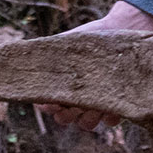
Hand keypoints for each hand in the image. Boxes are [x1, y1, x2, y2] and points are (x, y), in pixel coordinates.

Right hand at [43, 0, 152, 131]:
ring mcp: (96, 103)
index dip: (47, 106)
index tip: (53, 100)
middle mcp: (76, 99)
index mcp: (61, 87)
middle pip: (64, 118)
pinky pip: (111, 119)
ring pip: (86, 123)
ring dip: (87, 119)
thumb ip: (50, 56)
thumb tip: (32, 62)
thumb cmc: (89, 38)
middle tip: (71, 107)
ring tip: (93, 108)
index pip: (47, 105)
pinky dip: (110, 116)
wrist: (120, 30)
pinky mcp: (117, 104)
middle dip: (66, 115)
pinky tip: (113, 104)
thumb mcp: (67, 44)